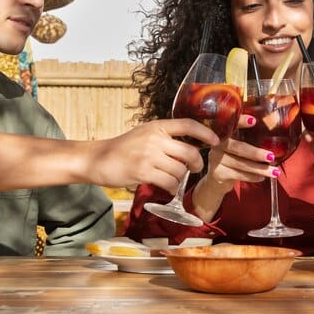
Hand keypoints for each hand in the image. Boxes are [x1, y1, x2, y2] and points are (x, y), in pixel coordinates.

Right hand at [88, 118, 217, 193]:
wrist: (98, 159)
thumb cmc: (123, 149)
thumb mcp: (144, 134)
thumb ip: (164, 137)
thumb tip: (190, 148)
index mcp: (157, 126)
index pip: (188, 125)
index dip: (205, 132)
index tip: (216, 140)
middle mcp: (154, 138)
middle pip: (190, 152)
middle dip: (197, 164)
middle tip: (194, 169)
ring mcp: (148, 155)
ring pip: (180, 170)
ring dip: (179, 179)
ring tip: (171, 179)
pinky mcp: (143, 172)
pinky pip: (169, 183)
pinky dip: (171, 188)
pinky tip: (166, 187)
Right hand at [192, 114, 279, 219]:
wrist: (215, 179)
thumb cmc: (232, 158)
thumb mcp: (237, 145)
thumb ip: (248, 137)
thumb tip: (274, 132)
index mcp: (223, 133)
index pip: (231, 125)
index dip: (241, 122)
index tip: (253, 120)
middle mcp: (216, 144)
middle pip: (237, 147)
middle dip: (256, 153)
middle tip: (271, 156)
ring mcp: (216, 159)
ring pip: (240, 164)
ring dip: (259, 169)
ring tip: (274, 172)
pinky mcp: (218, 173)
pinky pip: (238, 175)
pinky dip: (252, 176)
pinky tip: (262, 177)